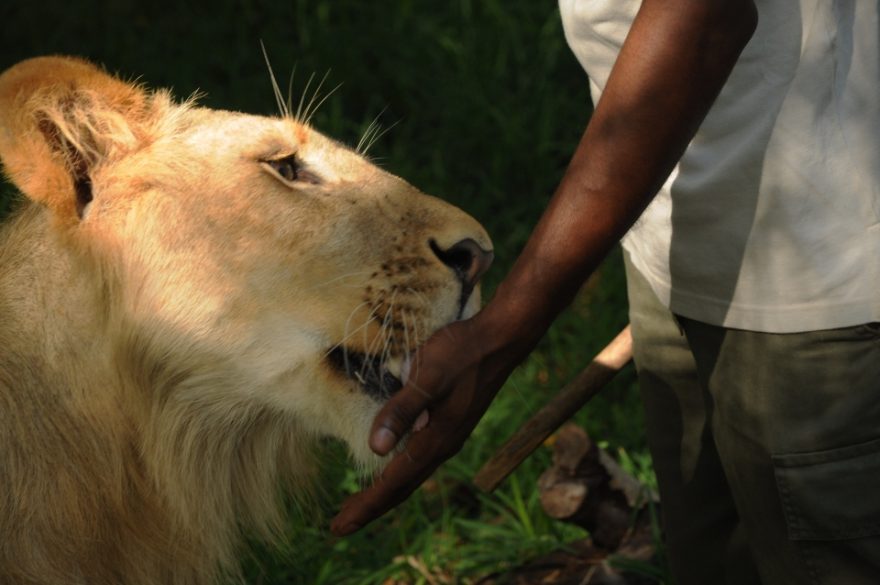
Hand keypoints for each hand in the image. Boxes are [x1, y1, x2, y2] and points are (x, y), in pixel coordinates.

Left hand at [329, 314, 520, 535]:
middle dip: (371, 507)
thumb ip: (402, 410)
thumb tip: (375, 450)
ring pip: (411, 474)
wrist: (502, 339)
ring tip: (361, 503)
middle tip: (340, 525)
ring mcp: (449, 434)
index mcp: (436, 439)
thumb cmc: (462, 352)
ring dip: (385, 491)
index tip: (339, 527)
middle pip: (402, 486)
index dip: (365, 506)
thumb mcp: (428, 376)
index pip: (393, 483)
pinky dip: (400, 471)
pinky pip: (420, 458)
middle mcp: (443, 444)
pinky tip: (393, 464)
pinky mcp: (451, 421)